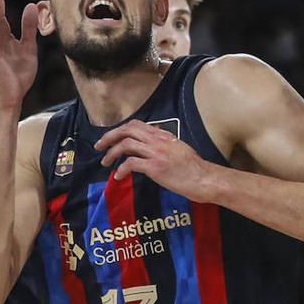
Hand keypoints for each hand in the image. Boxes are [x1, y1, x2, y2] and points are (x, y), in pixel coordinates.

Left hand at [96, 120, 212, 200]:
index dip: (120, 129)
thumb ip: (164, 143)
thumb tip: (151, 140)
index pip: (136, 124)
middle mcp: (158, 140)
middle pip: (128, 130)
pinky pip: (131, 163)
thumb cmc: (193, 167)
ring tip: (105, 163)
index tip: (110, 139)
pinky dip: (121, 169)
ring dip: (111, 153)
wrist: (203, 178)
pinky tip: (118, 176)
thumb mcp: (178, 148)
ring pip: (126, 144)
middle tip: (99, 147)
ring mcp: (156, 153)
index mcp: (163, 135)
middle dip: (110, 137)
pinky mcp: (155, 167)